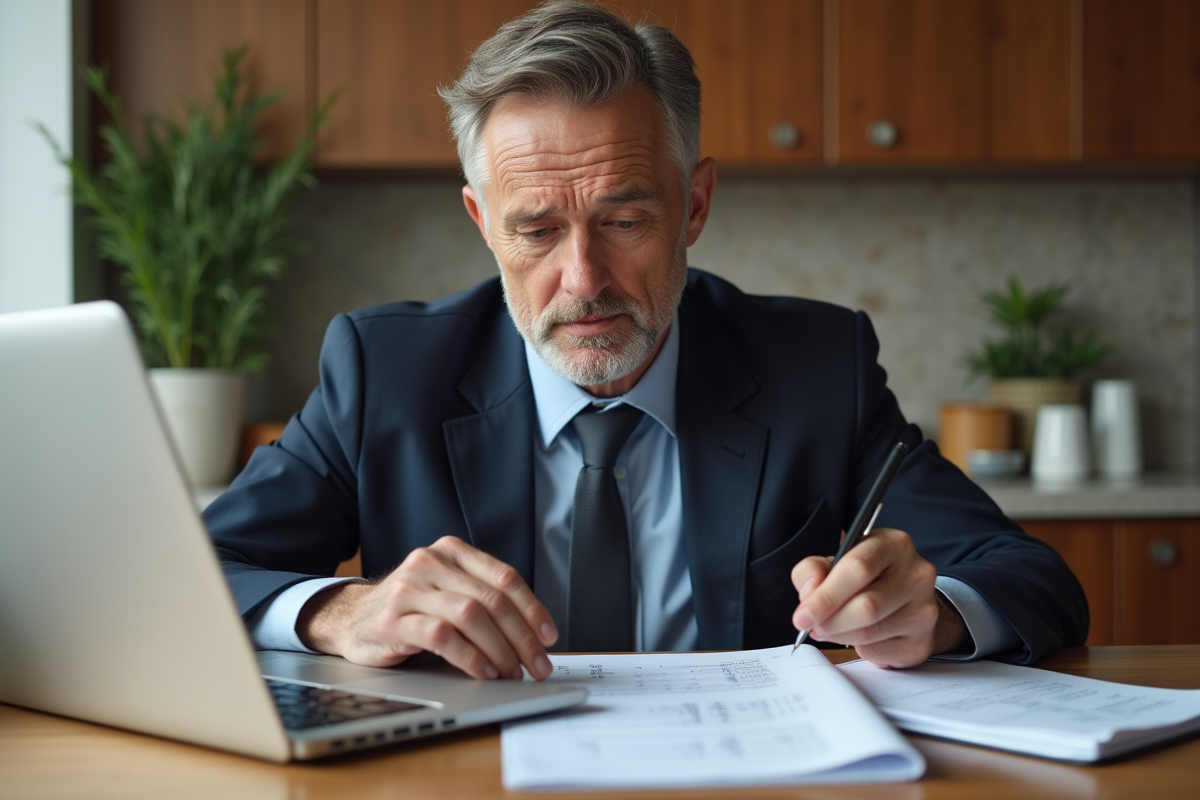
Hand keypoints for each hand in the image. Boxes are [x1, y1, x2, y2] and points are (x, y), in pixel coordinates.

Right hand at [296, 536, 557, 679]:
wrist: (349, 618)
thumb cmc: (408, 609)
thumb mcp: (446, 592)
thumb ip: (481, 600)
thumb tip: (532, 636)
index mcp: (451, 551)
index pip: (504, 577)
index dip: (533, 609)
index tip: (548, 637)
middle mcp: (431, 562)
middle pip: (492, 599)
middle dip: (522, 637)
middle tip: (537, 665)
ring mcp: (409, 589)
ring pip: (471, 615)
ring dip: (500, 649)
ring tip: (512, 672)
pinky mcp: (393, 619)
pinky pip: (442, 636)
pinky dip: (470, 657)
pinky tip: (483, 672)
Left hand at [790, 528, 968, 667]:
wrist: (905, 600)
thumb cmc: (866, 578)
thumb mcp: (835, 562)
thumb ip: (813, 570)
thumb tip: (810, 591)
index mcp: (893, 543)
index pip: (858, 568)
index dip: (826, 596)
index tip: (803, 615)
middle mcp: (917, 573)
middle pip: (866, 605)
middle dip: (830, 621)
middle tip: (812, 627)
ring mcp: (924, 608)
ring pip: (870, 632)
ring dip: (840, 635)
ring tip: (831, 629)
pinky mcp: (922, 640)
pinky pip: (879, 652)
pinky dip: (860, 649)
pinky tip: (859, 636)